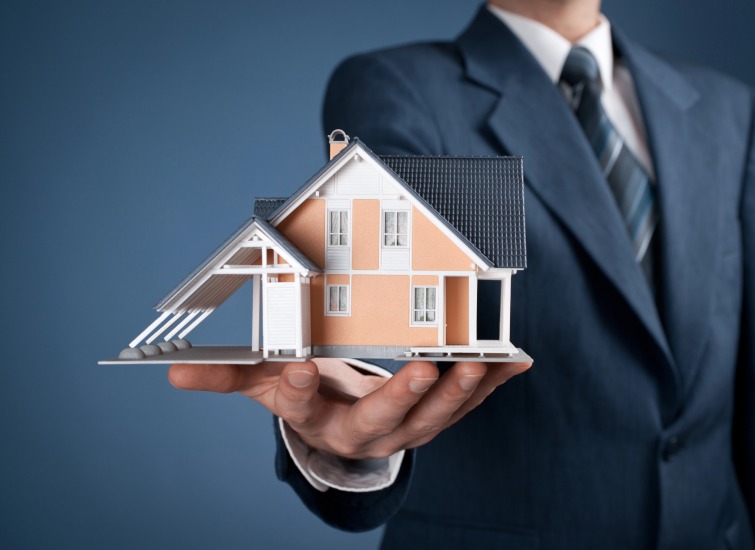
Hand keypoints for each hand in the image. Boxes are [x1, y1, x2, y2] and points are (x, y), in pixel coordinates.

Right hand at [168, 358, 530, 459]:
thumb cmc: (306, 398)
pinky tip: (516, 361)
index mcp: (317, 421)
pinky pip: (465, 405)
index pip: (302, 408)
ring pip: (435, 418)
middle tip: (425, 368)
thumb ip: (226, 376)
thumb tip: (171, 372)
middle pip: (383, 421)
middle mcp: (364, 432)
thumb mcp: (264, 387)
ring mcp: (405, 429)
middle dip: (404, 397)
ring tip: (479, 363)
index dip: (300, 390)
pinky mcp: (433, 418)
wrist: (343, 426)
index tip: (301, 368)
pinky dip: (492, 384)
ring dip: (461, 391)